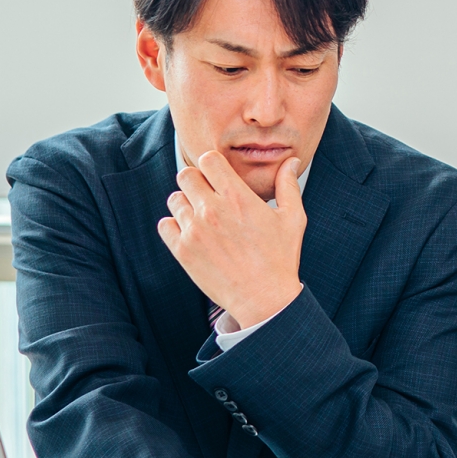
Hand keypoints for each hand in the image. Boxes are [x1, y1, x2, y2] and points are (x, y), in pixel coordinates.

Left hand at [158, 151, 305, 329]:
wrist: (263, 298)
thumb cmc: (280, 259)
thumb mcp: (292, 219)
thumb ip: (288, 186)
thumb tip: (291, 161)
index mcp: (237, 196)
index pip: (208, 159)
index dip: (212, 164)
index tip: (218, 176)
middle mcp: (212, 209)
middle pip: (186, 175)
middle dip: (197, 182)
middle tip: (208, 196)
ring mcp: (194, 230)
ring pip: (174, 199)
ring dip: (186, 204)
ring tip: (201, 218)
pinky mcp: (182, 251)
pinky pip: (164, 225)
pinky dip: (174, 226)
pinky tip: (191, 234)